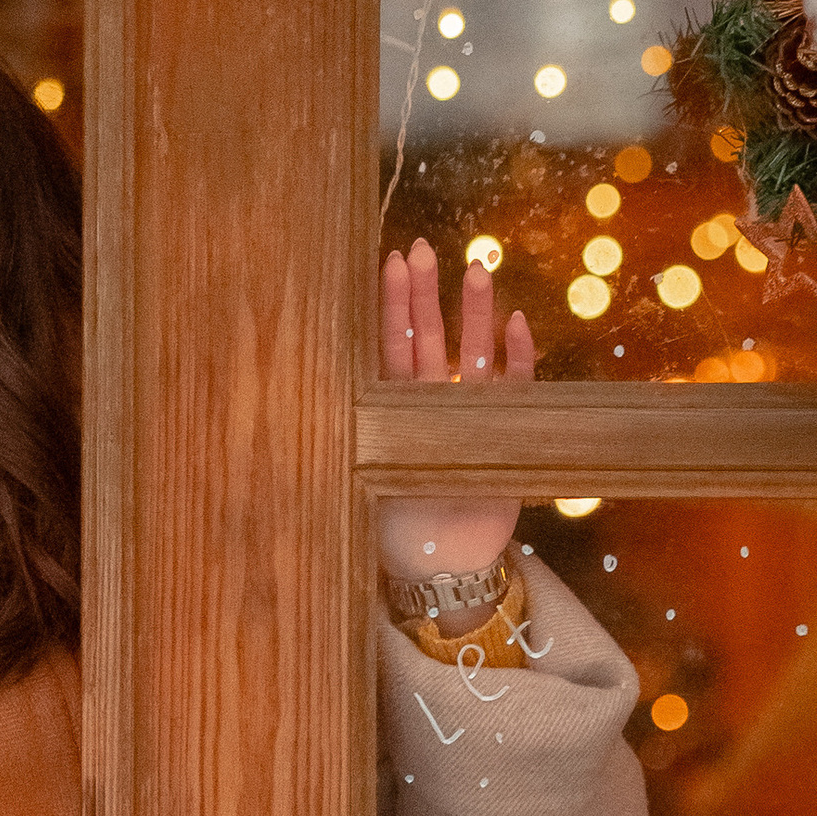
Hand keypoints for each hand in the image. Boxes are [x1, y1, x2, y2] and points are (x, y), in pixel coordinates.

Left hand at [377, 237, 531, 585]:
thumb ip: (348, 441)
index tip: (389, 261)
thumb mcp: (362, 479)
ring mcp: (471, 413)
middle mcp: (430, 403)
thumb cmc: (397, 528)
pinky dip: (517, 358)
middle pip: (428, 339)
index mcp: (392, 410)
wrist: (446, 566)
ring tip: (476, 269)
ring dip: (475, 314)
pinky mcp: (505, 431)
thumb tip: (298, 404)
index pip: (389, 347)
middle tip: (424, 248)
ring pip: (471, 355)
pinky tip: (517, 323)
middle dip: (426, 294)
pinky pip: (515, 388)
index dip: (390, 305)